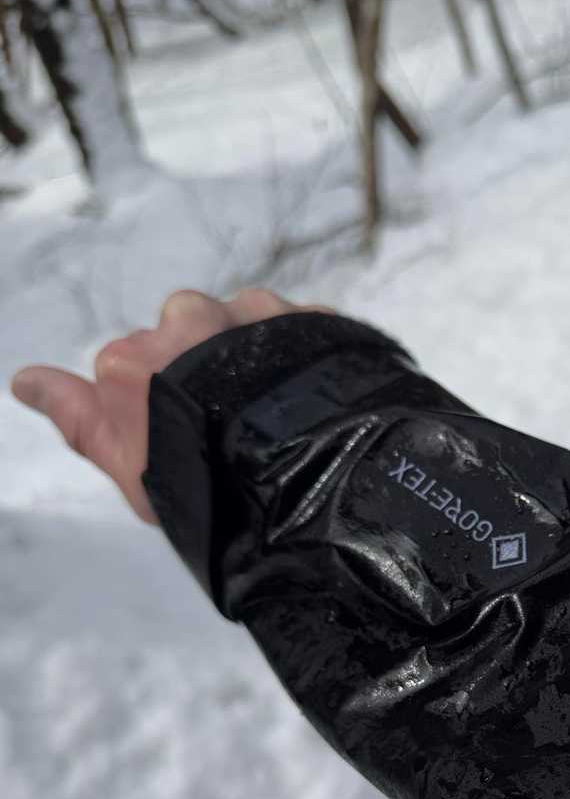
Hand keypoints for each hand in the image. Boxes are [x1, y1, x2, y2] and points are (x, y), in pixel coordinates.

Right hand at [11, 288, 333, 523]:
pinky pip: (300, 328)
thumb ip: (76, 416)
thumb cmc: (206, 486)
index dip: (157, 406)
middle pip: (188, 331)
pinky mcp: (308, 317)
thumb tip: (24, 380)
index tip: (182, 436)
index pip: (131, 366)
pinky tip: (311, 398)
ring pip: (244, 321)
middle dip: (206, 365)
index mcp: (131, 358)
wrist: (300, 485)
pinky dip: (303, 355)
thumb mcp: (127, 466)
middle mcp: (187, 319)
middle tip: (233, 423)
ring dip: (256, 354)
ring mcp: (250, 312)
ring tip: (274, 412)